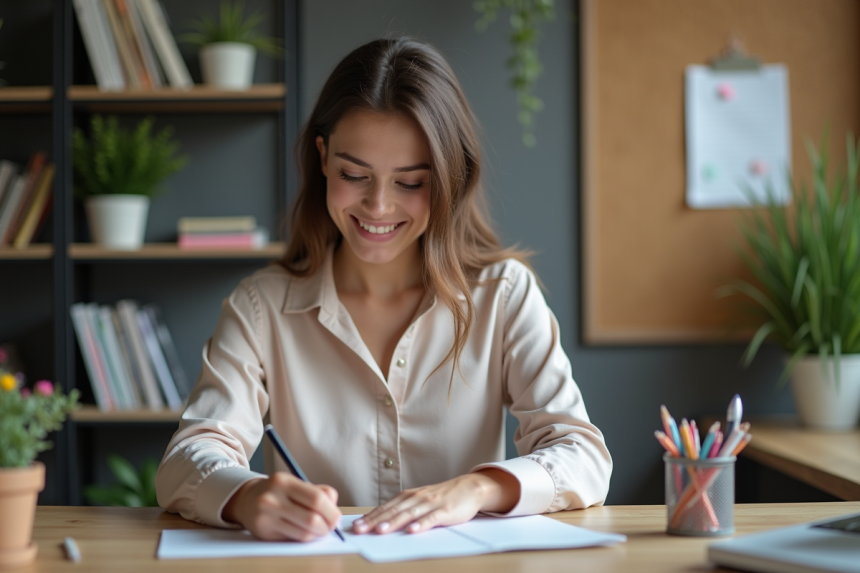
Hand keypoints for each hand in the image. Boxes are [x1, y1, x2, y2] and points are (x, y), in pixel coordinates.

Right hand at [222, 472, 341, 541]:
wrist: (247, 499)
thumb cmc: (279, 492)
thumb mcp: (297, 484)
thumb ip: (319, 491)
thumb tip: (334, 506)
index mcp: (284, 481)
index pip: (317, 499)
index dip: (331, 511)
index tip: (336, 517)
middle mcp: (272, 498)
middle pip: (312, 519)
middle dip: (327, 526)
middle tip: (330, 527)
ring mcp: (266, 517)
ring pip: (304, 533)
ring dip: (317, 534)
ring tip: (319, 529)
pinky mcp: (263, 532)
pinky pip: (293, 539)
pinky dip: (304, 537)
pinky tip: (304, 531)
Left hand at [353, 468, 518, 534]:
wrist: (469, 488)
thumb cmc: (442, 497)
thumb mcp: (420, 500)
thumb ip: (403, 509)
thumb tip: (381, 521)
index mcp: (409, 496)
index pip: (386, 508)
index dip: (370, 517)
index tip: (356, 526)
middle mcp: (417, 498)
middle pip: (393, 511)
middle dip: (375, 521)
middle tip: (360, 530)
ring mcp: (431, 504)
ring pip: (409, 514)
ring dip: (394, 522)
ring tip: (381, 531)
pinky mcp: (445, 510)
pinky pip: (431, 518)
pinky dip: (421, 524)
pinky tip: (412, 530)